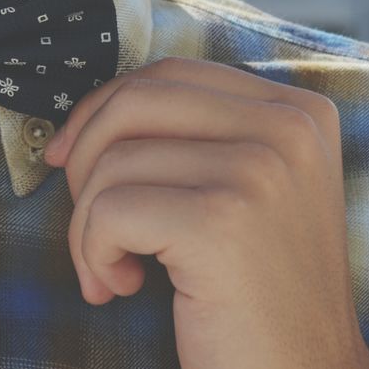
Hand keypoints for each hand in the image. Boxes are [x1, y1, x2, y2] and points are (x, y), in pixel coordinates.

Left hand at [41, 58, 368, 368]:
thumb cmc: (259, 295)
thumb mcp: (250, 191)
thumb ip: (201, 136)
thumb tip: (94, 113)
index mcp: (299, 111)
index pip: (171, 74)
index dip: (104, 109)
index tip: (70, 157)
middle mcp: (289, 128)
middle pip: (136, 102)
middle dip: (85, 160)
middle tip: (91, 225)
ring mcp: (259, 171)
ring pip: (112, 161)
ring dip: (87, 227)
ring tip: (115, 271)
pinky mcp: (221, 221)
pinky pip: (108, 211)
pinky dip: (92, 254)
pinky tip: (121, 287)